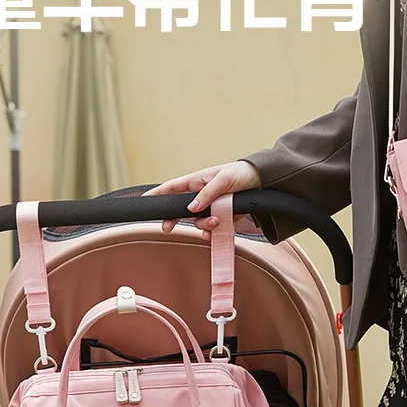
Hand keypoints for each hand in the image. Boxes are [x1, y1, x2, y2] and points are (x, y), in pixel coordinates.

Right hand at [143, 160, 262, 233]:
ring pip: (198, 222)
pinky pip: (212, 228)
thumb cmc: (240, 174)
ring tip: (216, 221)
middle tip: (167, 228)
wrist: (261, 183)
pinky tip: (218, 230)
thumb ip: (207, 194)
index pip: (172, 188)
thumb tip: (191, 208)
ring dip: (204, 225)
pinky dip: (213, 232)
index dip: (157, 194)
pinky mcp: (221, 217)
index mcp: (196, 181)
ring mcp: (210, 207)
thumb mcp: (223, 180)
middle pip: (180, 210)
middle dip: (173, 219)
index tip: (144, 201)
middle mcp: (200, 195)